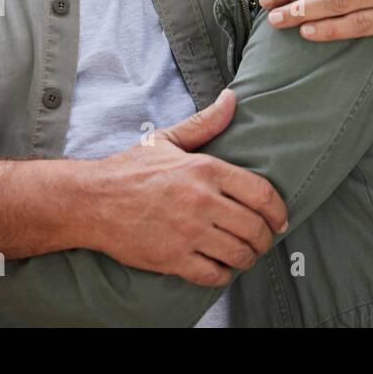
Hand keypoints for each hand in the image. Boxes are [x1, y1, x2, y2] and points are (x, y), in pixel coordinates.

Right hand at [88, 89, 287, 285]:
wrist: (92, 200)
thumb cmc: (129, 170)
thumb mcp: (167, 140)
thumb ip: (205, 123)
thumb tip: (232, 98)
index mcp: (205, 169)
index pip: (262, 193)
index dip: (278, 211)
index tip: (280, 220)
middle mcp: (201, 201)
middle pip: (255, 227)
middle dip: (265, 239)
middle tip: (262, 241)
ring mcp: (188, 232)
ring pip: (239, 254)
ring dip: (248, 258)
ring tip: (243, 255)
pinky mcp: (173, 258)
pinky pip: (214, 275)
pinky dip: (223, 275)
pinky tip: (219, 267)